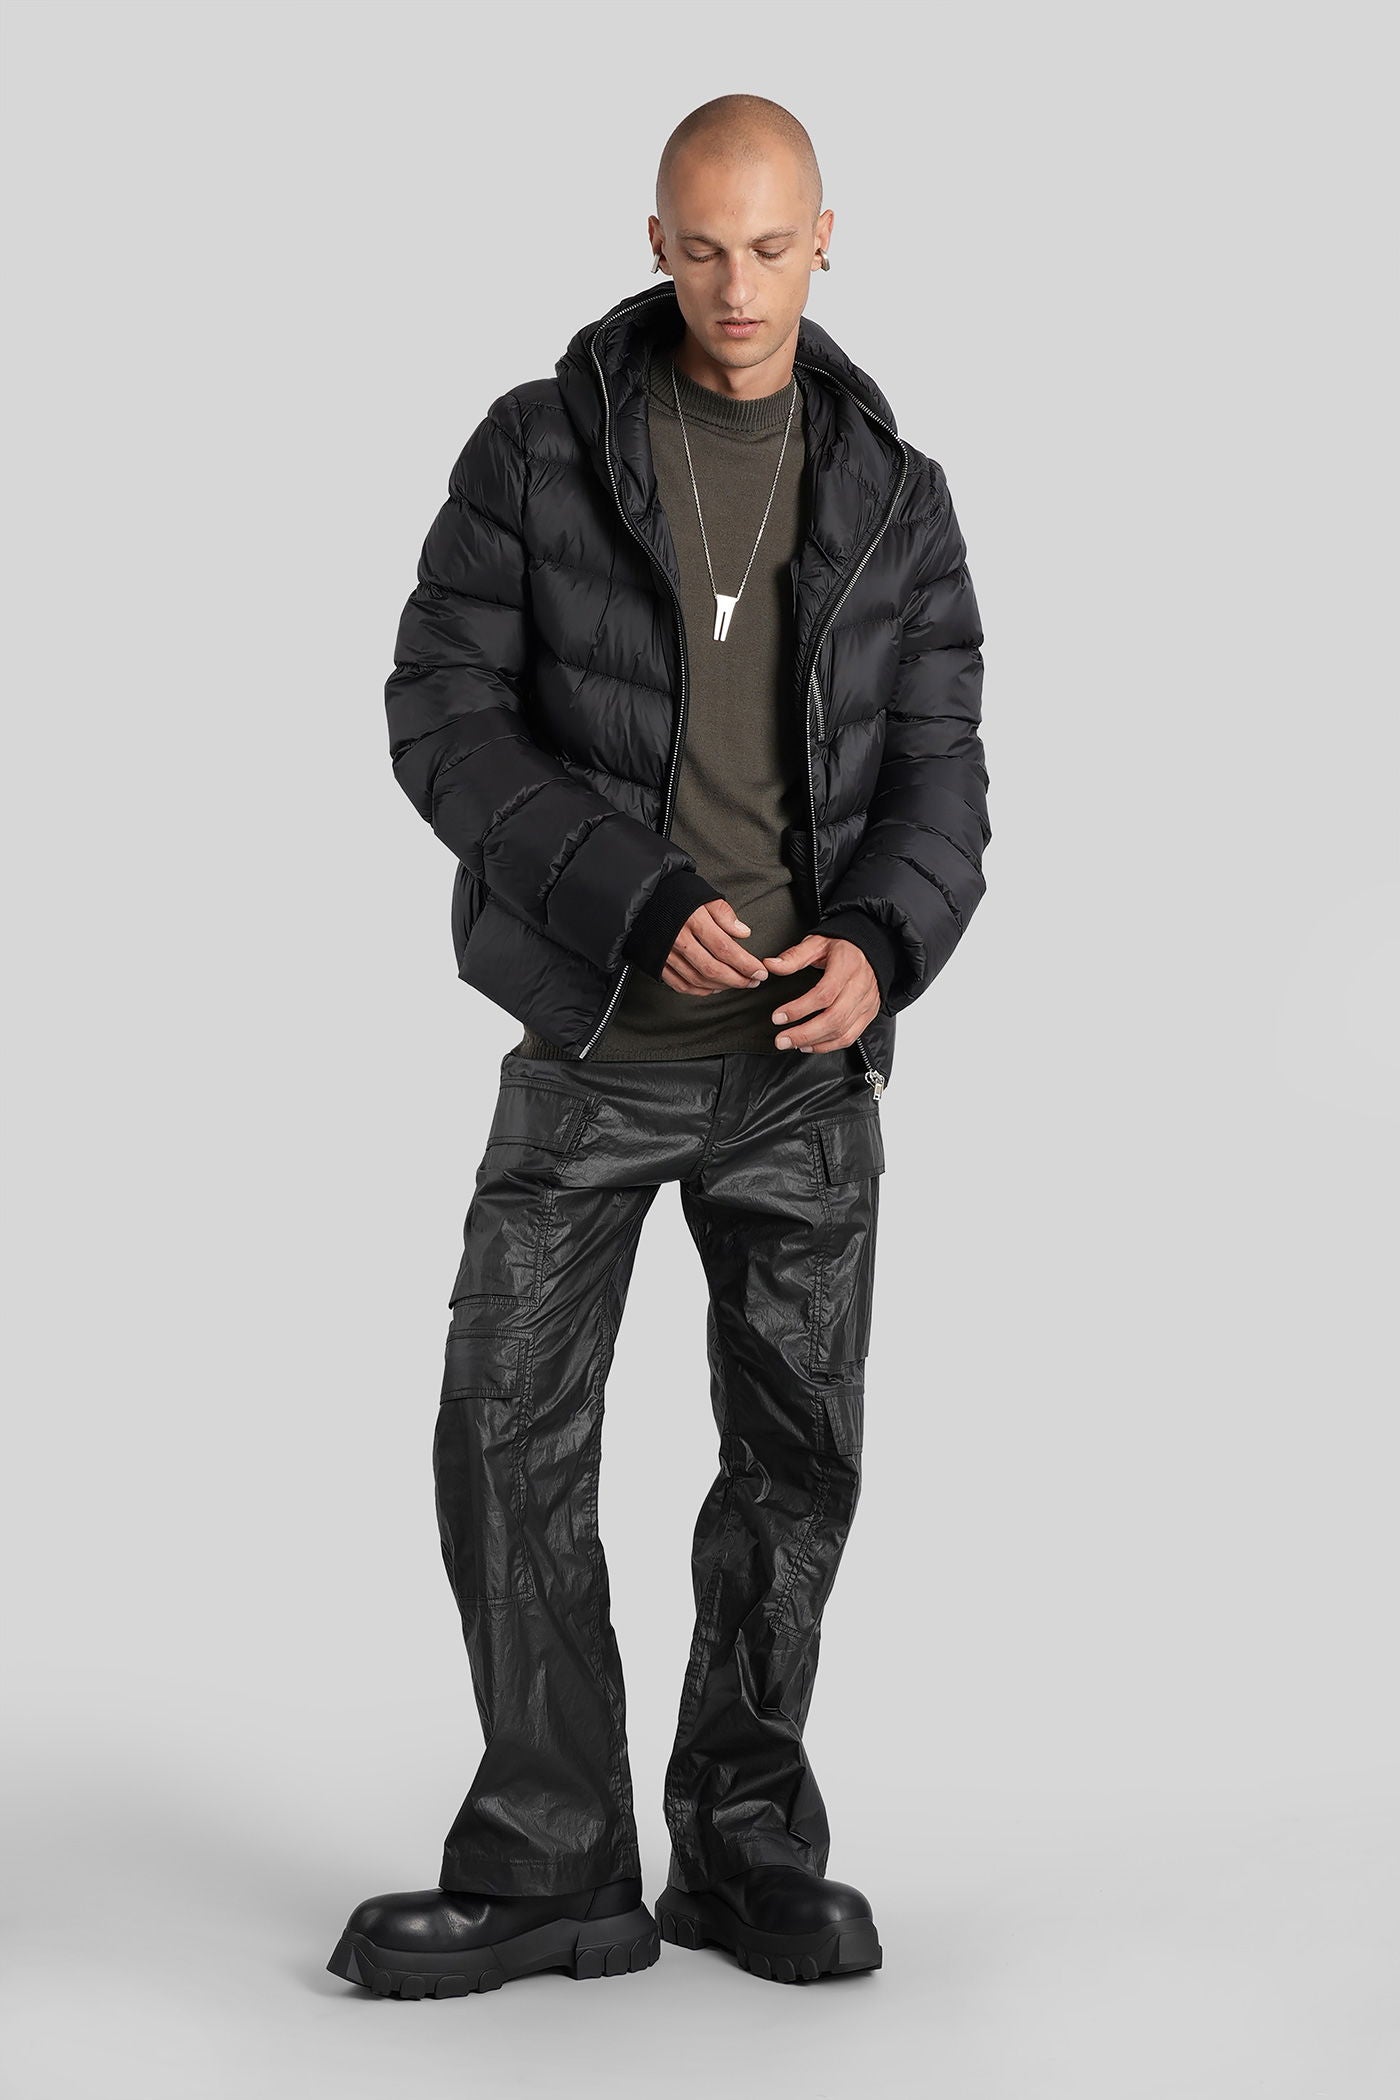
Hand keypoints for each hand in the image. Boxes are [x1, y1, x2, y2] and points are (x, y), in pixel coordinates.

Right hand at [661, 898, 769, 996]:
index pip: (725, 948)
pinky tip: (713, 987)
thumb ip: (724, 913)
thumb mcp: (703, 894)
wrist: (641, 896)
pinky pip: (680, 984)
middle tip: (753, 982)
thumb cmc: (675, 892)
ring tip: (738, 984)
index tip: (760, 972)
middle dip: (737, 979)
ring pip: (698, 979)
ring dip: (721, 986)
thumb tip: (743, 933)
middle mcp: (679, 940)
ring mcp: (666, 954)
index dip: (745, 964)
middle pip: (712, 968)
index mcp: (693, 920)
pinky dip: (699, 990)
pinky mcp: (657, 963)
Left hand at [762, 934, 879, 1051]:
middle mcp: (860, 987)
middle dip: (804, 1033)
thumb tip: (770, 965)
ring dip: (814, 1042)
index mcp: (847, 966)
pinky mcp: (868, 1014)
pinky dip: (828, 1046)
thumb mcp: (818, 943)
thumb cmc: (844, 946)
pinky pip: (850, 1037)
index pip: (824, 993)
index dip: (799, 1009)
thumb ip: (794, 956)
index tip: (778, 1017)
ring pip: (842, 1031)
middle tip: (781, 1039)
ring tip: (792, 1043)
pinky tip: (810, 1045)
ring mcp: (866, 1003)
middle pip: (834, 1018)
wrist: (872, 949)